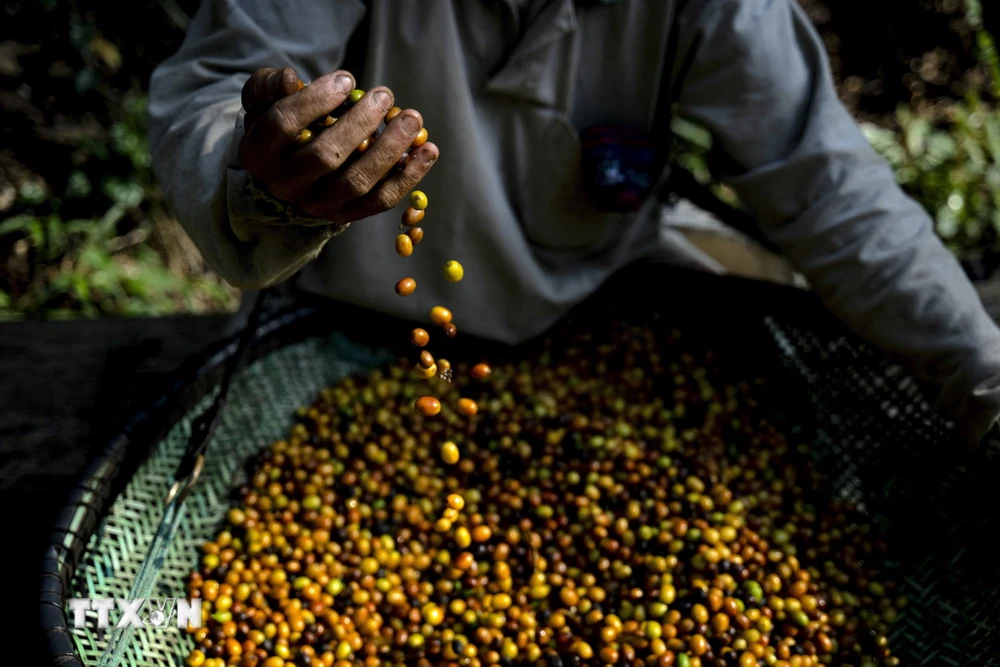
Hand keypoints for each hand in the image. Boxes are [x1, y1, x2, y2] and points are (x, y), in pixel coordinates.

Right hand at [238, 67, 438, 224]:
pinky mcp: (347, 215)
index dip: (317, 100)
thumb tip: (294, 79)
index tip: (347, 79)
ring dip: (389, 149)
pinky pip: (381, 200)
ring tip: (412, 118)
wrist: (287, 176)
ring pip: (357, 181)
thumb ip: (270, 85)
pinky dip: (409, 176)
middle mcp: (286, 184)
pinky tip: (428, 150)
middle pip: (325, 156)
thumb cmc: (281, 128)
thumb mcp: (264, 102)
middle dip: (360, 123)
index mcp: (259, 152)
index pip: (285, 124)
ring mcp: (318, 205)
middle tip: (385, 95)